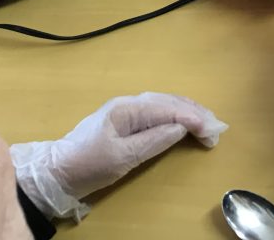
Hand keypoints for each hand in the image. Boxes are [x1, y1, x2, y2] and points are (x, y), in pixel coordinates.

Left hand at [10, 93, 226, 219]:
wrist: (56, 171)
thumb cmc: (88, 165)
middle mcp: (129, 103)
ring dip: (187, 111)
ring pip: (164, 103)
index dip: (193, 118)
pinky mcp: (123, 120)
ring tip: (207, 121)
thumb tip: (180, 128)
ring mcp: (125, 110)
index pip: (168, 108)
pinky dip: (174, 113)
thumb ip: (153, 140)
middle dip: (195, 112)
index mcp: (128, 109)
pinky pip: (156, 110)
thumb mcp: (122, 157)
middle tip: (217, 127)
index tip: (213, 132)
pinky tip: (183, 119)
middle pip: (169, 101)